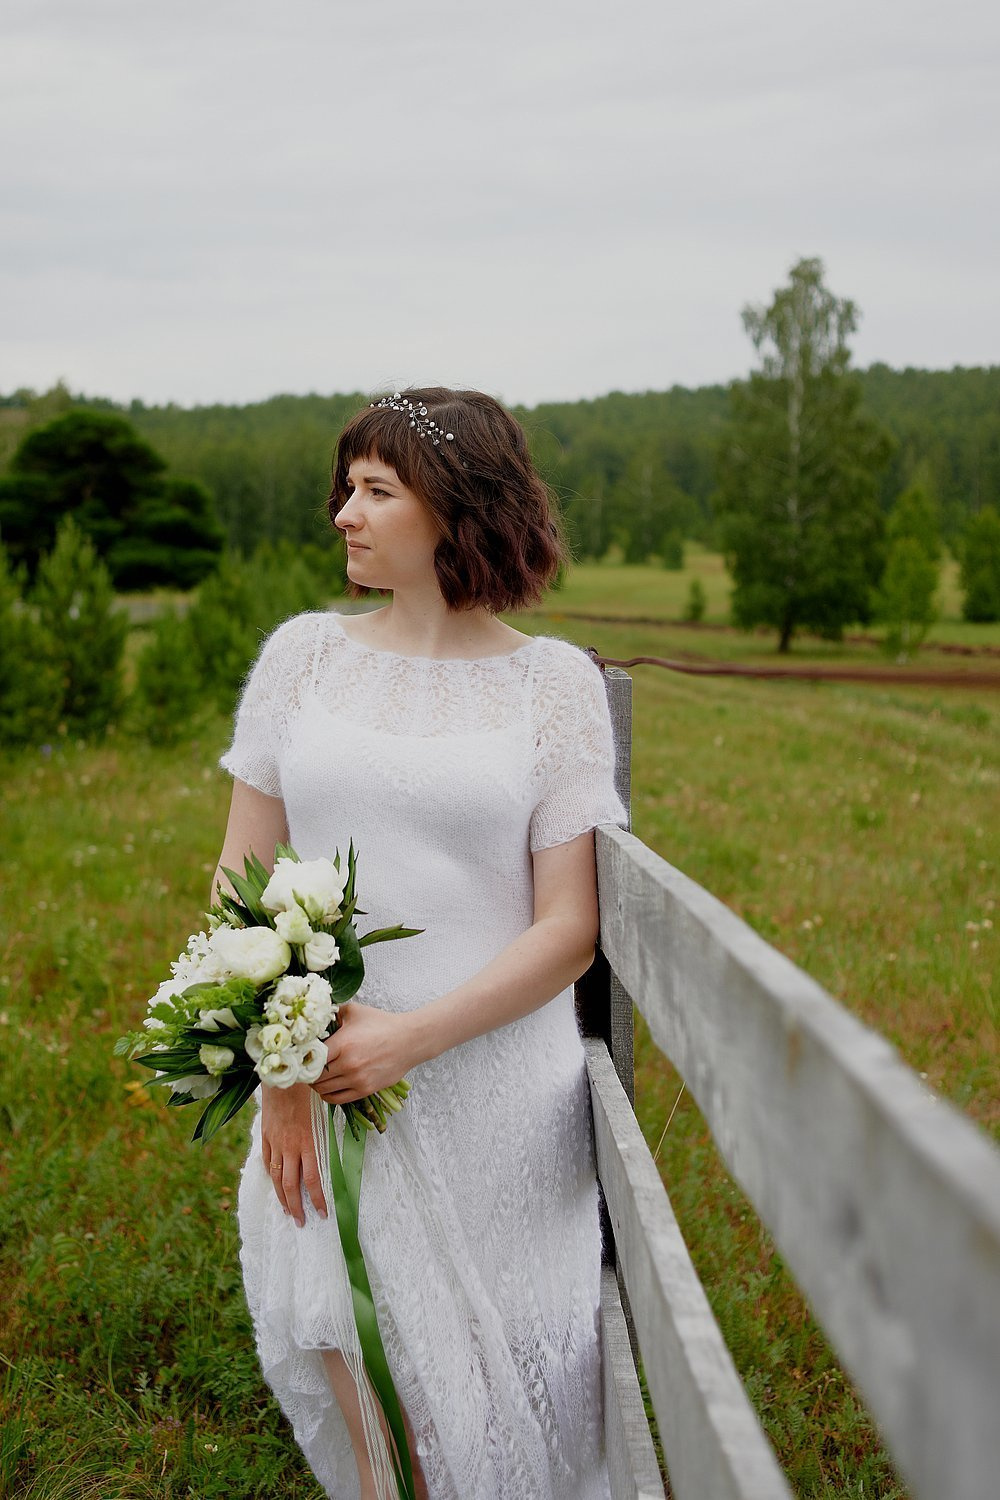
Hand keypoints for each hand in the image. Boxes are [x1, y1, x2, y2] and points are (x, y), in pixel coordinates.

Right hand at [261, 1081, 327, 1226]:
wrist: (282, 1076)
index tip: (324, 1213)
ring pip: (277, 1178)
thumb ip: (324, 1135)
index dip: (318, 1199)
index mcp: (308, 1142)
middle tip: (303, 1222)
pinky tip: (276, 1184)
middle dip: (297, 1207)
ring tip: (288, 1212)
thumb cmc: (308, 1090)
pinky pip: (268, 1162)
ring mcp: (275, 1143)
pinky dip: (272, 1176)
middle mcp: (290, 1147)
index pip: (313, 1180)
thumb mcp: (322, 1113)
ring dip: (282, 1198)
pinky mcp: (266, 1136)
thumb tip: (330, 1154)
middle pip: (291, 1186)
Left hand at [311, 1002, 416, 1104]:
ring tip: (317, 1077)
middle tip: (307, 1067)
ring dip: (317, 1085)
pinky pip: (336, 1099)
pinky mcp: (364, 1090)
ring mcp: (357, 1080)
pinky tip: (327, 1087)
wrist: (409, 1040)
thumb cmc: (382, 1024)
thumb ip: (334, 1013)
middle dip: (308, 1072)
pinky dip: (327, 1095)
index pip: (311, 1058)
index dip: (303, 1058)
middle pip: (315, 1076)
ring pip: (323, 1090)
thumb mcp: (355, 1011)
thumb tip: (318, 1017)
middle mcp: (348, 1064)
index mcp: (343, 1044)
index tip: (301, 1056)